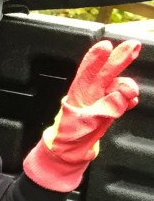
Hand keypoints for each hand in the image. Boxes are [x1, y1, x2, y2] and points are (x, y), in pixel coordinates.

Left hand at [23, 38, 140, 191]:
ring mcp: (98, 102)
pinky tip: (133, 100)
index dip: (95, 59)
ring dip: (126, 85)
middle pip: (104, 74)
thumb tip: (121, 97)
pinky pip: (120, 101)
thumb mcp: (83, 125)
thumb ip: (102, 110)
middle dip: (118, 59)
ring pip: (115, 86)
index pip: (86, 73)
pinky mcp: (107, 111)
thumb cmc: (67, 140)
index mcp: (76, 95)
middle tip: (132, 45)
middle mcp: (88, 95)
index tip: (105, 45)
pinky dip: (128, 99)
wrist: (68, 155)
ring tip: (132, 92)